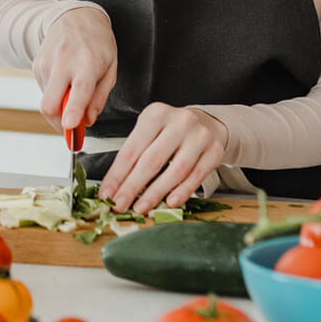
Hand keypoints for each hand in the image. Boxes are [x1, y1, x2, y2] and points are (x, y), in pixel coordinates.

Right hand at [32, 6, 116, 133]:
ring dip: (58, 107)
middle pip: (49, 103)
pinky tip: (63, 82)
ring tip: (72, 93)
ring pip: (45, 100)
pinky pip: (43, 91)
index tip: (69, 126)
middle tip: (71, 127)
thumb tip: (87, 121)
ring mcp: (46, 63)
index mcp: (88, 62)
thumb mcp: (110, 69)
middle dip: (57, 123)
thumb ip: (99, 97)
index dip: (73, 111)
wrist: (76, 17)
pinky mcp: (36, 65)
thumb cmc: (97, 44)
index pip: (79, 91)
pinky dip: (53, 95)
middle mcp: (64, 62)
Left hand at [98, 104, 228, 212]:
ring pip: (175, 170)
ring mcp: (200, 136)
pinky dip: (182, 192)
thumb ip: (133, 156)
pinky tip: (169, 203)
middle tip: (119, 204)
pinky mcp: (215, 151)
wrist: (206, 124)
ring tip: (140, 208)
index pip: (131, 150)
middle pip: (151, 160)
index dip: (117, 175)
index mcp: (156, 114)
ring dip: (155, 193)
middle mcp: (179, 121)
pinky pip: (196, 176)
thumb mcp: (149, 132)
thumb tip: (113, 188)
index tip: (106, 194)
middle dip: (132, 187)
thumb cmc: (170, 132)